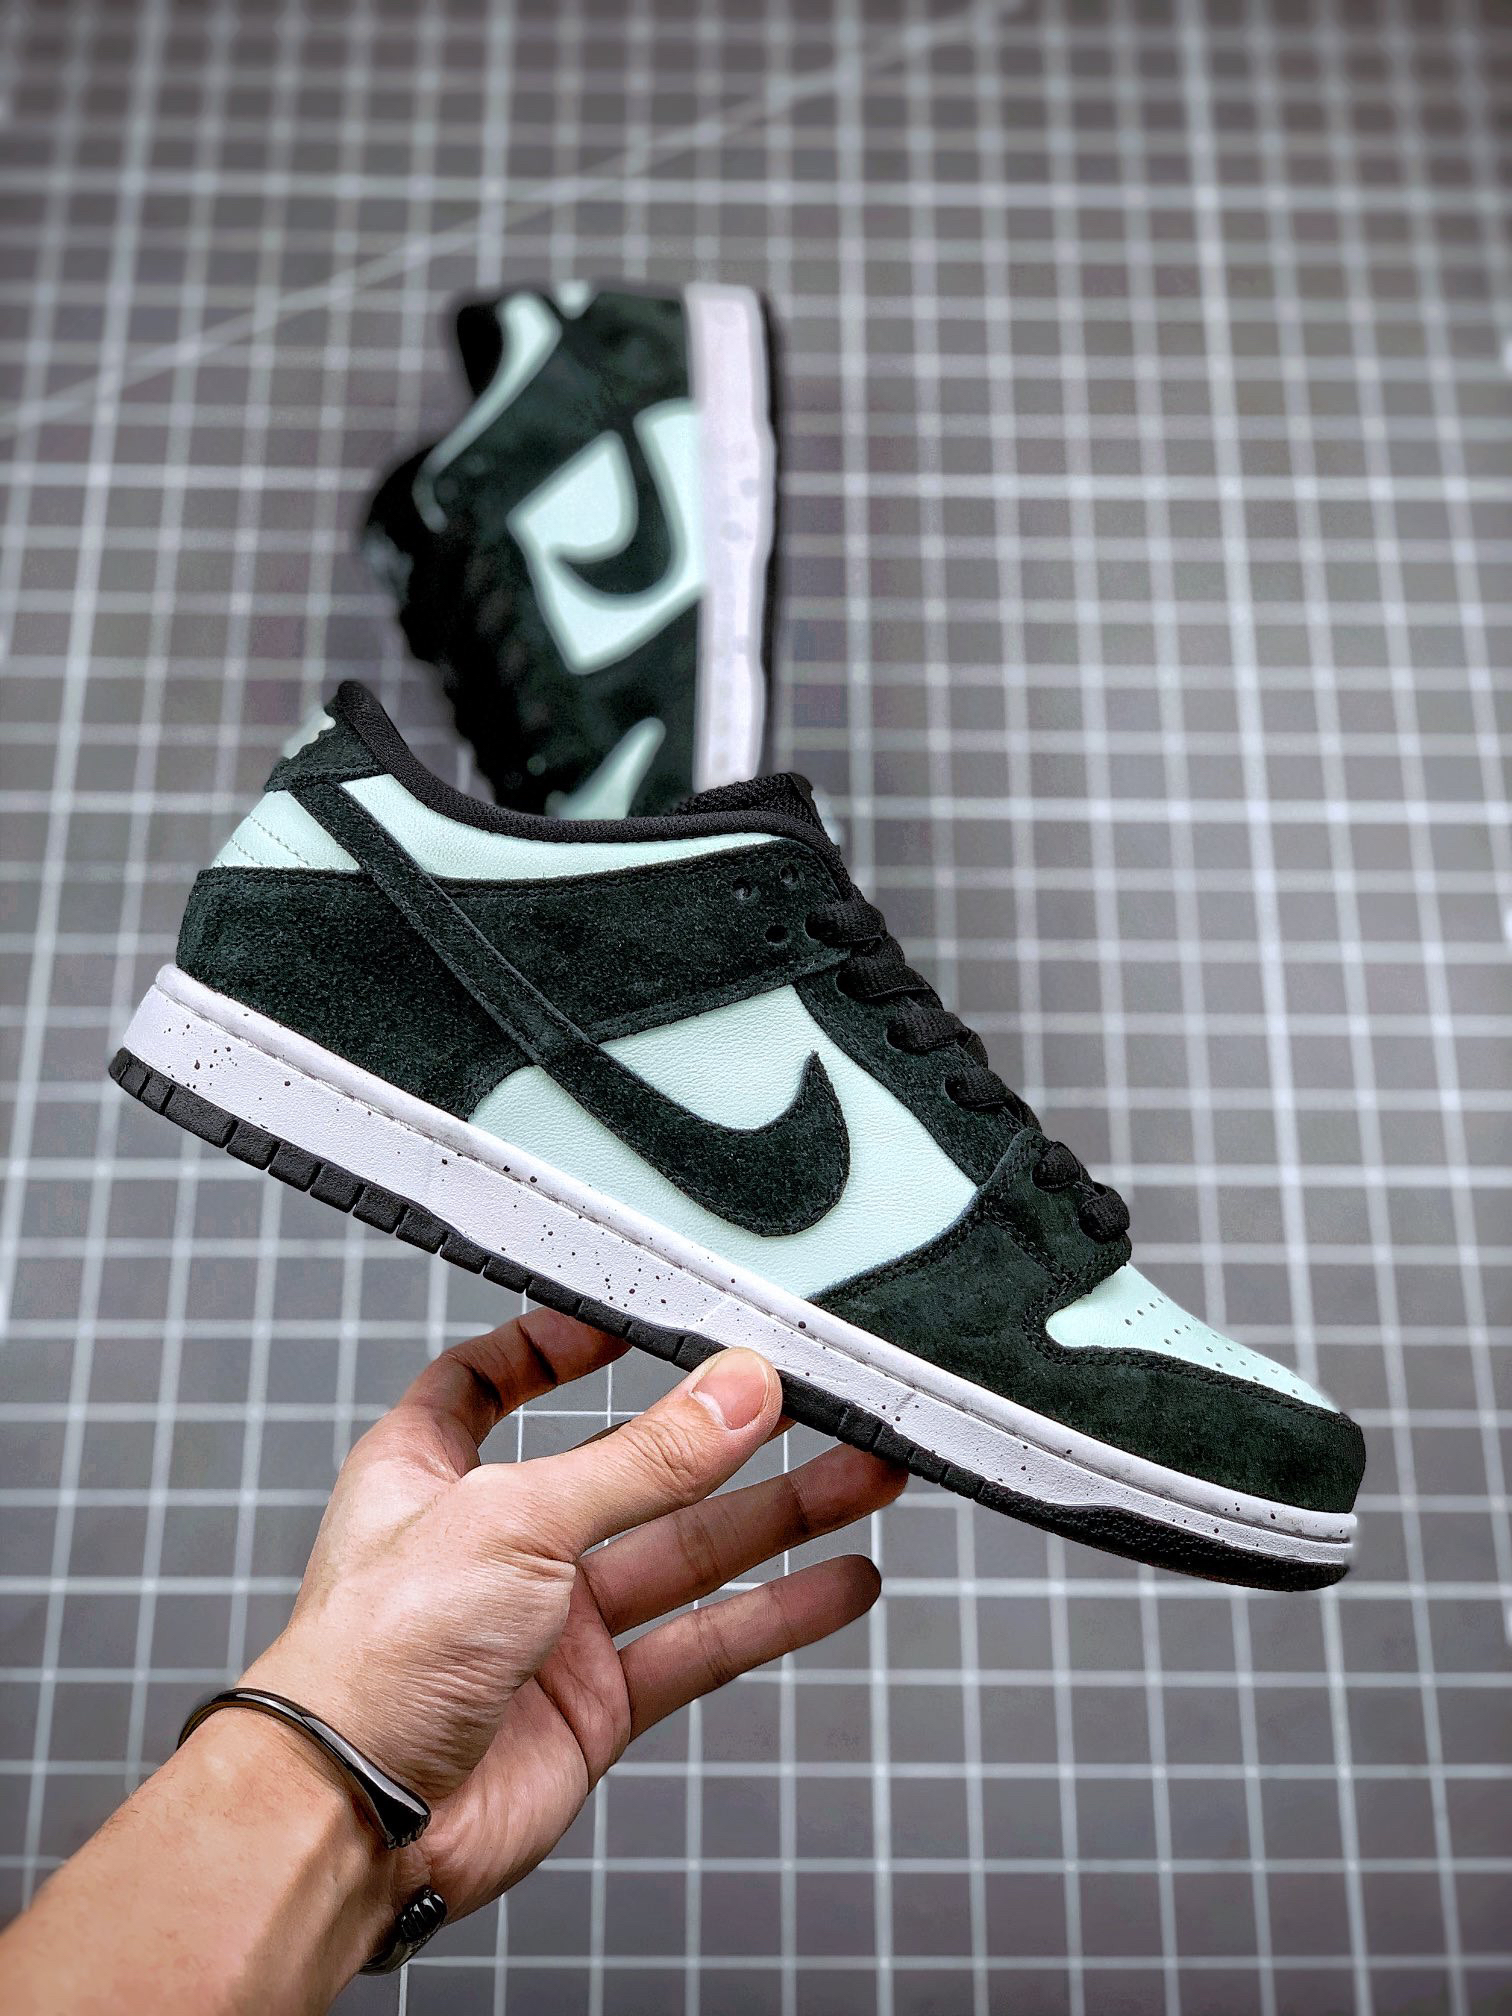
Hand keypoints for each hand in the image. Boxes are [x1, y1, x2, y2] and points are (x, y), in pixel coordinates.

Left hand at [240, 1311, 904, 1922]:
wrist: (355, 1823)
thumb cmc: (371, 1661)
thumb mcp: (516, 1518)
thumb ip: (642, 1460)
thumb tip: (734, 1393)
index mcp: (434, 1469)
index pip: (495, 1379)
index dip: (560, 1344)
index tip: (639, 1319)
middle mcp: (496, 1539)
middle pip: (630, 1465)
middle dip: (725, 1434)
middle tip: (815, 1401)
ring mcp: (550, 1623)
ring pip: (686, 1551)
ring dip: (779, 1516)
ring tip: (867, 1476)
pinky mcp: (595, 1700)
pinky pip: (705, 1642)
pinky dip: (778, 1614)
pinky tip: (839, 1584)